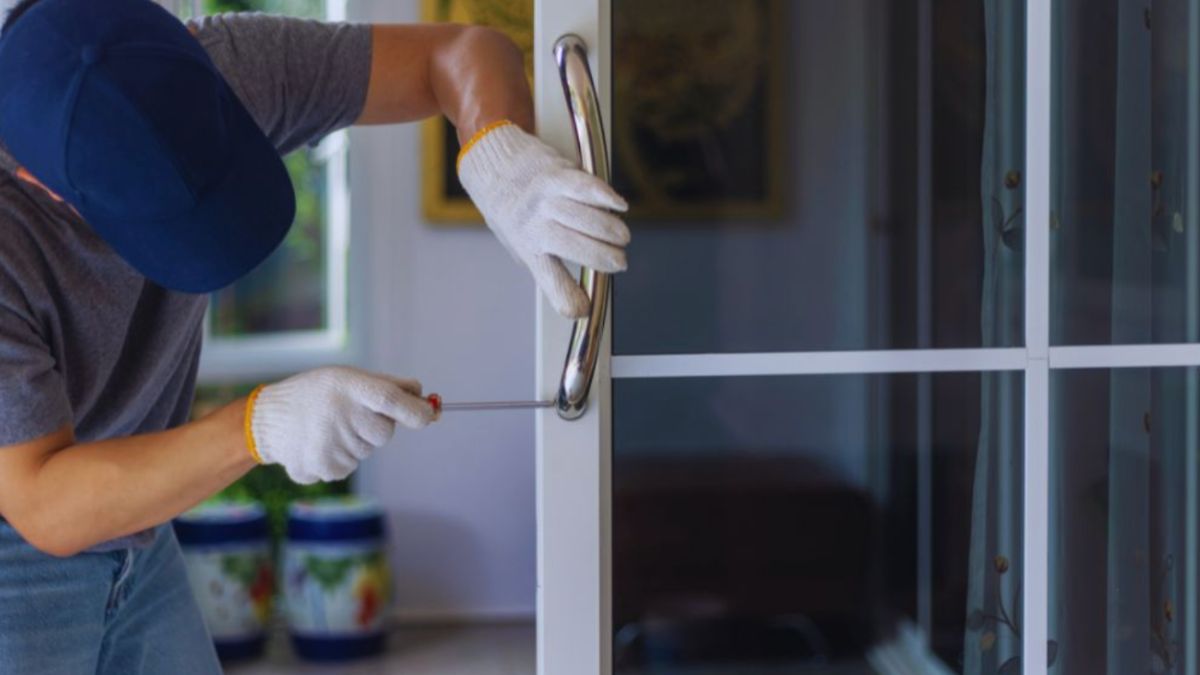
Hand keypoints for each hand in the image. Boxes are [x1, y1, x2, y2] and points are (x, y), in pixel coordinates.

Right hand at [247, 366, 434, 483]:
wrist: (267, 419)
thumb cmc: (317, 393)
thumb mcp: (348, 377)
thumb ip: (388, 386)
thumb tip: (424, 397)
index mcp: (348, 388)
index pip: (391, 400)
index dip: (415, 411)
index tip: (430, 416)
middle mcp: (339, 416)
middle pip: (385, 433)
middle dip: (376, 426)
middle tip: (352, 415)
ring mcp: (330, 445)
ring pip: (367, 451)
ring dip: (356, 441)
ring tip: (328, 427)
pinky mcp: (324, 468)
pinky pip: (350, 466)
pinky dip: (340, 457)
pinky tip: (320, 443)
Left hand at [458, 121, 630, 317]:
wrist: (490, 163)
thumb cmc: (510, 209)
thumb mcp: (520, 243)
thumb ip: (548, 264)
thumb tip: (579, 300)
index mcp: (526, 247)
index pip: (548, 279)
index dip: (567, 297)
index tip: (583, 309)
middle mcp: (534, 224)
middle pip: (574, 246)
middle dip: (603, 258)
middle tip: (620, 263)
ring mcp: (544, 198)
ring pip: (583, 217)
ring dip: (609, 230)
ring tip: (622, 238)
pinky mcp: (554, 173)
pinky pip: (582, 186)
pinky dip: (604, 196)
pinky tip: (619, 206)